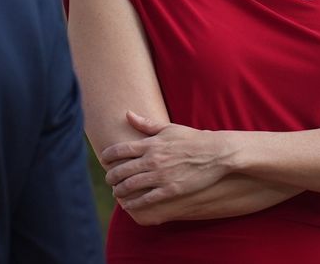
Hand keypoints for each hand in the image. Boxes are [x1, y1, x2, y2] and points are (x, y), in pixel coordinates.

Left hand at [101, 111, 232, 211]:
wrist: (216, 153)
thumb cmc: (192, 139)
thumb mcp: (169, 128)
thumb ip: (146, 124)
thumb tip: (127, 114)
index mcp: (151, 144)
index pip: (119, 150)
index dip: (107, 157)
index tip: (104, 161)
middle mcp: (152, 160)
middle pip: (121, 170)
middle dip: (110, 177)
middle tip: (108, 180)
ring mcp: (160, 176)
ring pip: (130, 186)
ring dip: (119, 191)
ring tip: (117, 193)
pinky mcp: (170, 189)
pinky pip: (146, 200)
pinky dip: (134, 204)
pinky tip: (129, 206)